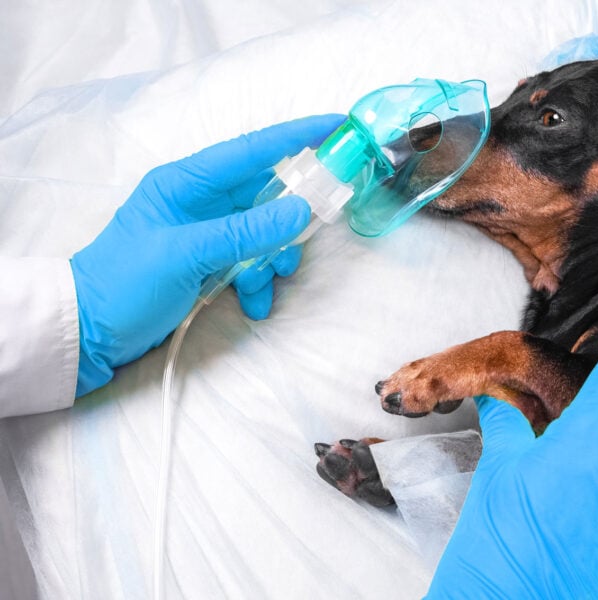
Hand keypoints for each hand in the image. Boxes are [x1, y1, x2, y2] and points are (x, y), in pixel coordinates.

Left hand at [71, 114, 344, 395]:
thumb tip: (301, 210)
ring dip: (274, 259)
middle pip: (268, 195)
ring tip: (262, 283)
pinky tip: (252, 303)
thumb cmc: (126, 283)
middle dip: (290, 221)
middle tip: (302, 241)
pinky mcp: (211, 261)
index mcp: (188, 182)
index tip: (339, 126)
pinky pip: (253, 262)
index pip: (254, 150)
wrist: (91, 333)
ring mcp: (209, 232)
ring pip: (266, 233)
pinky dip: (259, 282)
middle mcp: (202, 201)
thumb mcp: (186, 254)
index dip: (298, 135)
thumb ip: (245, 231)